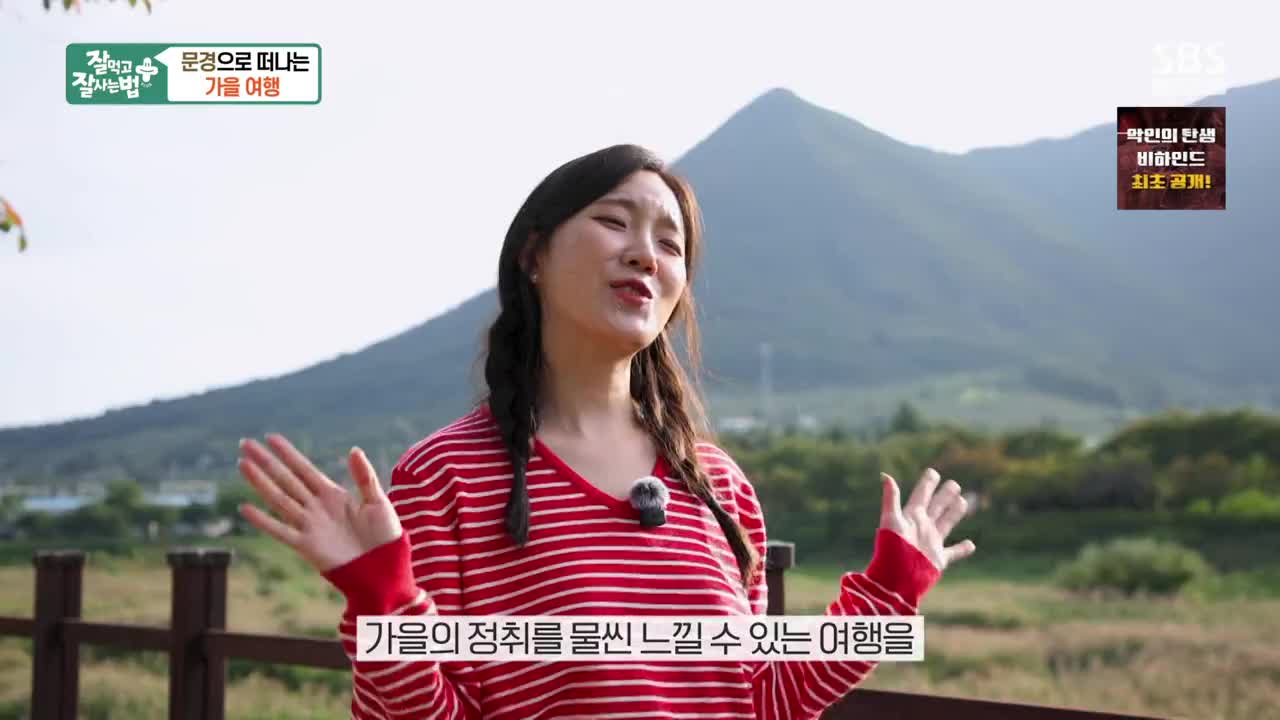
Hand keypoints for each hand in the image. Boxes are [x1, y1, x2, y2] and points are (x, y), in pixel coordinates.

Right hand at [236, 434, 401, 573]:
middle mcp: (316, 507)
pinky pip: (280, 531)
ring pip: (279, 499)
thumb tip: (354, 450)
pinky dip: (263, 521)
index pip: (304, 469)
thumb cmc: (384, 536)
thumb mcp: (378, 502)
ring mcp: (309, 525)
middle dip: (266, 462)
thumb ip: (364, 478)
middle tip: (245, 443)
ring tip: (243, 465)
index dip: (288, 453)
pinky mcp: (306, 546)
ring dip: (260, 483)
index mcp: (332, 495)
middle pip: (286, 479)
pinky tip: (246, 508)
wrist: (385, 570)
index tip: (270, 437)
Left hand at [879, 468, 975, 571]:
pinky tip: (971, 545)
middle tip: (954, 484)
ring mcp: (931, 543)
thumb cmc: (891, 548)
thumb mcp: (891, 520)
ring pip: (946, 523)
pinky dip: (962, 549)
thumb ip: (891, 498)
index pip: (921, 495)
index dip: (927, 483)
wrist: (896, 578)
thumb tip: (885, 475)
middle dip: (944, 495)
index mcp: (911, 516)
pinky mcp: (938, 559)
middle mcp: (922, 527)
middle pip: (936, 507)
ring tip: (963, 502)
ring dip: (954, 513)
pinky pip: (953, 553)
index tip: (933, 472)